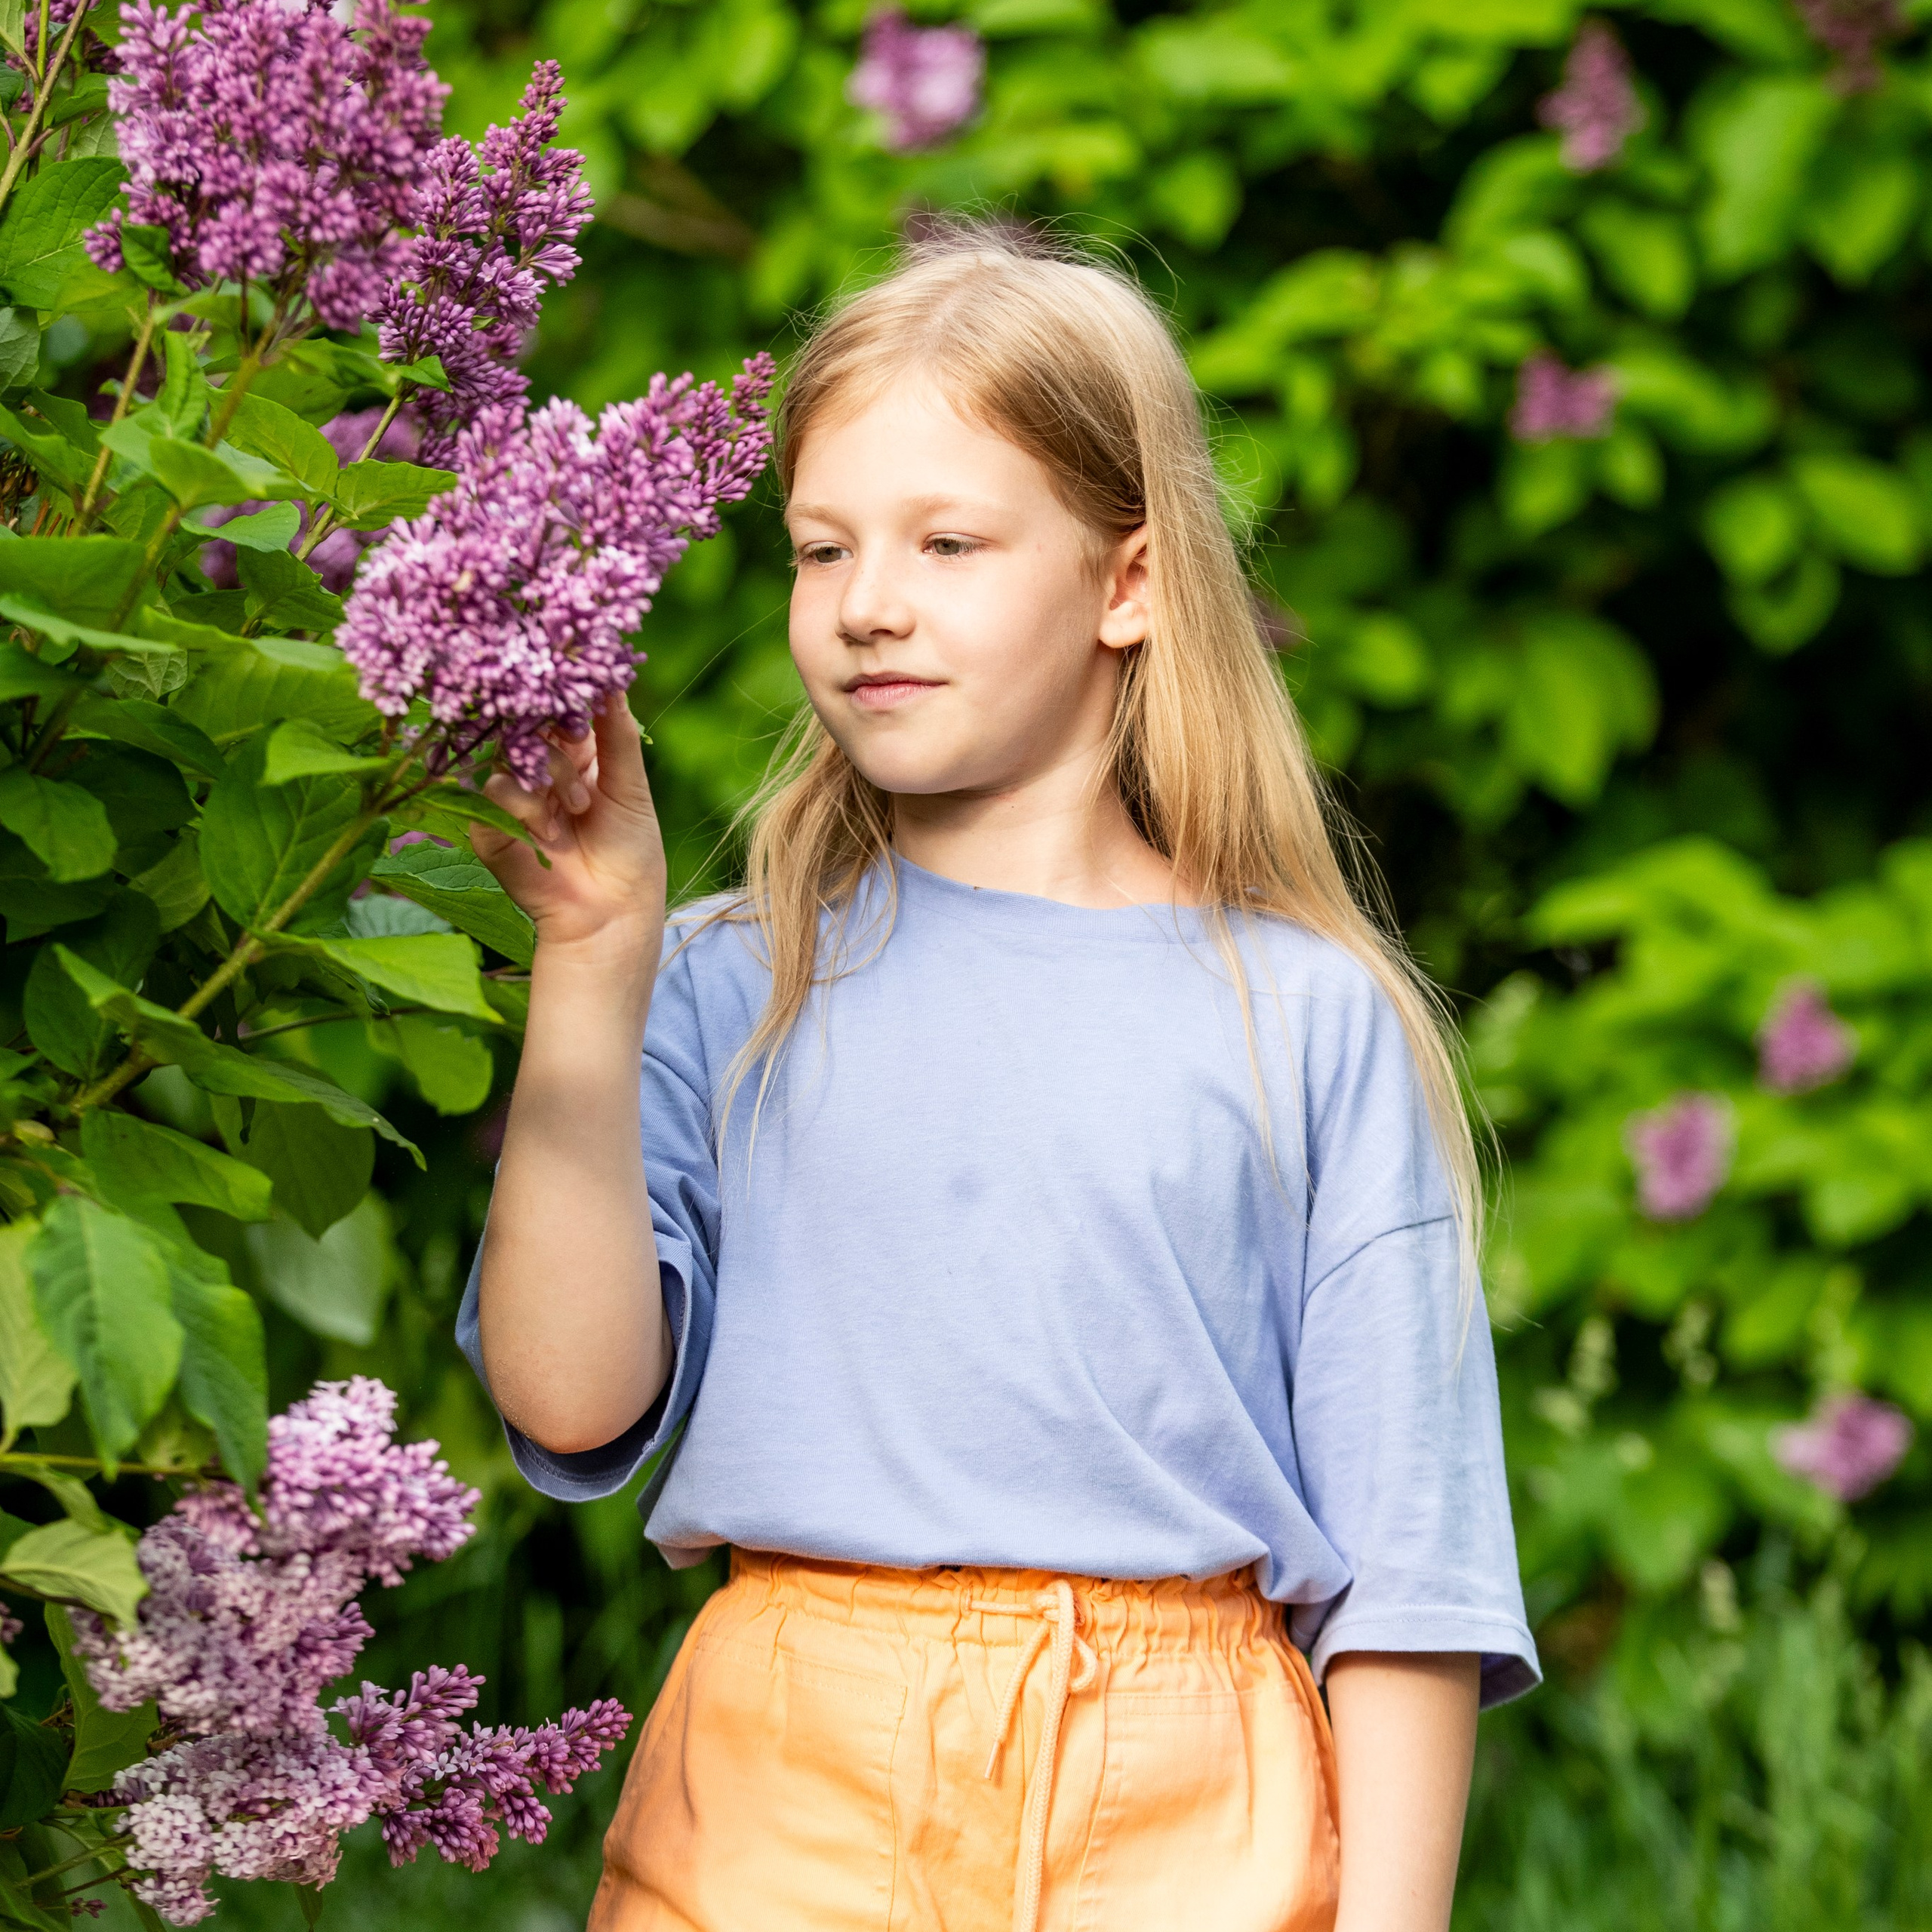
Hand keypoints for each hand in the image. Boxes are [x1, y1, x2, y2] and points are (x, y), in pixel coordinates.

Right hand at [469, 692, 667, 955]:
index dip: (565, 697)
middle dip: (558, 737)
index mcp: (577, 756)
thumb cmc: (630, 851)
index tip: (578, 690)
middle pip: (529, 723)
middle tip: (577, 746)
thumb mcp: (631, 786)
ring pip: (512, 751)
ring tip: (579, 809)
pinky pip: (494, 788)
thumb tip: (613, 679)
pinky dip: (526, 805)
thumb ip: (618, 734)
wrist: (612, 912)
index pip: (559, 710)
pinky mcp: (489, 823)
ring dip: (550, 776)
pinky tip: (550, 832)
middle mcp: (541, 770)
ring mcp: (514, 795)